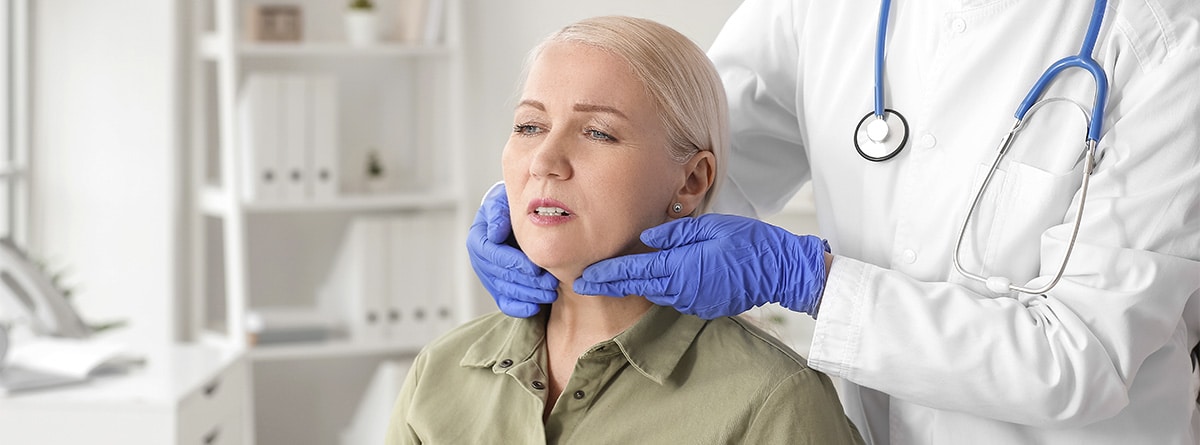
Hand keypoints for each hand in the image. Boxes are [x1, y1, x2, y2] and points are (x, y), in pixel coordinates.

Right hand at [466, 183, 558, 316]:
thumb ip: (498, 213)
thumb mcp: (503, 201)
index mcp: (478, 238)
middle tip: (551, 283)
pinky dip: (520, 308)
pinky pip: (506, 303)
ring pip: (506, 292)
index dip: (514, 263)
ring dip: (529, 294)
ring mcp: (488, 277)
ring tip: (551, 293)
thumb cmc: (511, 207)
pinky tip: (536, 307)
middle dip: (527, 281)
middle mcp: (480, 260)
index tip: (535, 268)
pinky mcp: (498, 289)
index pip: (494, 255)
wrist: (518, 217)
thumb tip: (495, 234)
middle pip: (501, 276)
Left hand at [574, 214, 829, 318]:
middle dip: (610, 284)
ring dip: (634, 286)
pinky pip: (673, 296)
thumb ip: (675, 234)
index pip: (633, 272)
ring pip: (654, 292)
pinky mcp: (704, 305)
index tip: (583, 278)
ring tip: (611, 279)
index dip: (606, 276)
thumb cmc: (749, 243)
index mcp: (680, 268)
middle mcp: (682, 289)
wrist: (780, 270)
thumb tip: (646, 238)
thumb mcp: (710, 227)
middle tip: (583, 283)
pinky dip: (658, 288)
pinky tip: (651, 280)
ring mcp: (694, 300)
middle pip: (637, 286)